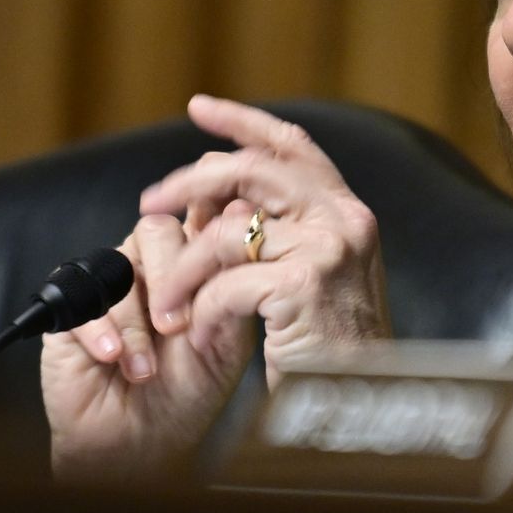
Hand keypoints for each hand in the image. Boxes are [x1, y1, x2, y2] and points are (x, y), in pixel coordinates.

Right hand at [41, 210, 254, 480]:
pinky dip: (100, 331)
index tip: (219, 247)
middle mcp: (149, 266)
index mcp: (192, 265)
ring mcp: (107, 285)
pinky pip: (80, 298)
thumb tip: (244, 220)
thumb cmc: (188, 393)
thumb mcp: (227, 341)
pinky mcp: (70, 310)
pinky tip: (113, 358)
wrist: (141, 443)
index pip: (198, 216)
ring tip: (145, 369)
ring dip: (136, 322)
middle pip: (158, 231)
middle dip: (172, 278)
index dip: (207, 223)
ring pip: (120, 264)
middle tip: (176, 329)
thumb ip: (233, 283)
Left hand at [137, 95, 390, 385]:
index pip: (291, 144)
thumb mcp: (319, 275)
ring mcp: (328, 248)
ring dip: (182, 271)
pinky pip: (227, 284)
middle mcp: (344, 217)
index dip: (243, 121)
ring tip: (163, 306)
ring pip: (224, 234)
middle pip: (250, 170)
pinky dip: (202, 309)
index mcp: (347, 210)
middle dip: (190, 180)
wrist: (364, 404)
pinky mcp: (304, 284)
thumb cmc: (333, 351)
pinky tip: (197, 332)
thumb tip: (223, 197)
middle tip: (149, 202)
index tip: (198, 109)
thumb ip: (288, 232)